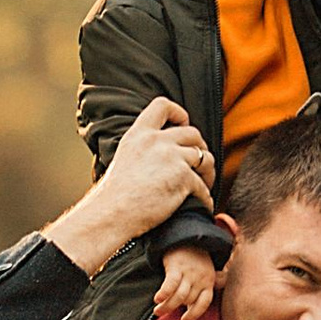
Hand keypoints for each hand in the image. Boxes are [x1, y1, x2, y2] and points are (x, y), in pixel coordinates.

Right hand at [44, 97, 214, 278]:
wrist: (113, 213)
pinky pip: (203, 186)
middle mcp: (157, 141)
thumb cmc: (115, 194)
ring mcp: (172, 158)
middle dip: (200, 148)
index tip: (183, 125)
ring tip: (204, 183)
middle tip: (198, 164)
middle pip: (193, 133)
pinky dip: (205, 197)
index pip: (163, 105)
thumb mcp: (126, 157)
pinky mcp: (184, 178)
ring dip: (208, 172)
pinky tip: (202, 204)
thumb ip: (145, 147)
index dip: (179, 113)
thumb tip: (167, 151)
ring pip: (205, 157)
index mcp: (140, 134)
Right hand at [154, 246, 221, 319]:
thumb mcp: (205, 272)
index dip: (194, 314)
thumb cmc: (195, 258)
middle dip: (175, 308)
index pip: (204, 303)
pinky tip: (157, 299)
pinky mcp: (176, 266)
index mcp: (208, 281)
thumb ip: (202, 289)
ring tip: (157, 311)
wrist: (186, 236)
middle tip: (162, 312)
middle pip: (188, 300)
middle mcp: (200, 279)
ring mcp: (189, 273)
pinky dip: (164, 294)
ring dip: (167, 306)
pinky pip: (171, 284)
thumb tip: (195, 307)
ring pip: (179, 296)